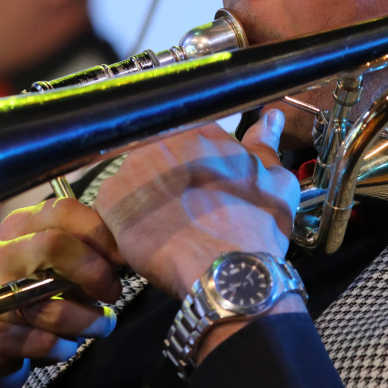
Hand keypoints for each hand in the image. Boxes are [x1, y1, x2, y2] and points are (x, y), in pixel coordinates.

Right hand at [0, 198, 123, 387]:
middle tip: (113, 293)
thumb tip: (125, 249)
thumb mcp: (52, 267)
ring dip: (89, 322)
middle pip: (56, 245)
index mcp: (18, 229)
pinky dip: (64, 348)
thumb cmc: (27, 302)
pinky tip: (62, 346)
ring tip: (100, 325)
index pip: (63, 210)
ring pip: (55, 307)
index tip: (123, 256)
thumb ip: (80, 250)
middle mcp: (0, 255)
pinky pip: (44, 342)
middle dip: (96, 272)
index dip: (101, 232)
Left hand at [93, 108, 298, 300]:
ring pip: (134, 180)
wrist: (230, 270)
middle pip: (158, 157)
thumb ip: (265, 144)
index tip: (197, 189)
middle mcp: (166, 140)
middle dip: (166, 180)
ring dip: (146, 199)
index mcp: (203, 132)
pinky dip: (124, 223)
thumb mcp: (275, 182)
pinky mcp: (112, 197)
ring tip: (166, 228)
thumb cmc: (256, 229)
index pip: (187, 140)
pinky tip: (146, 239)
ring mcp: (135, 166)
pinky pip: (112, 206)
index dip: (191, 167)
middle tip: (183, 211)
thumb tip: (270, 118)